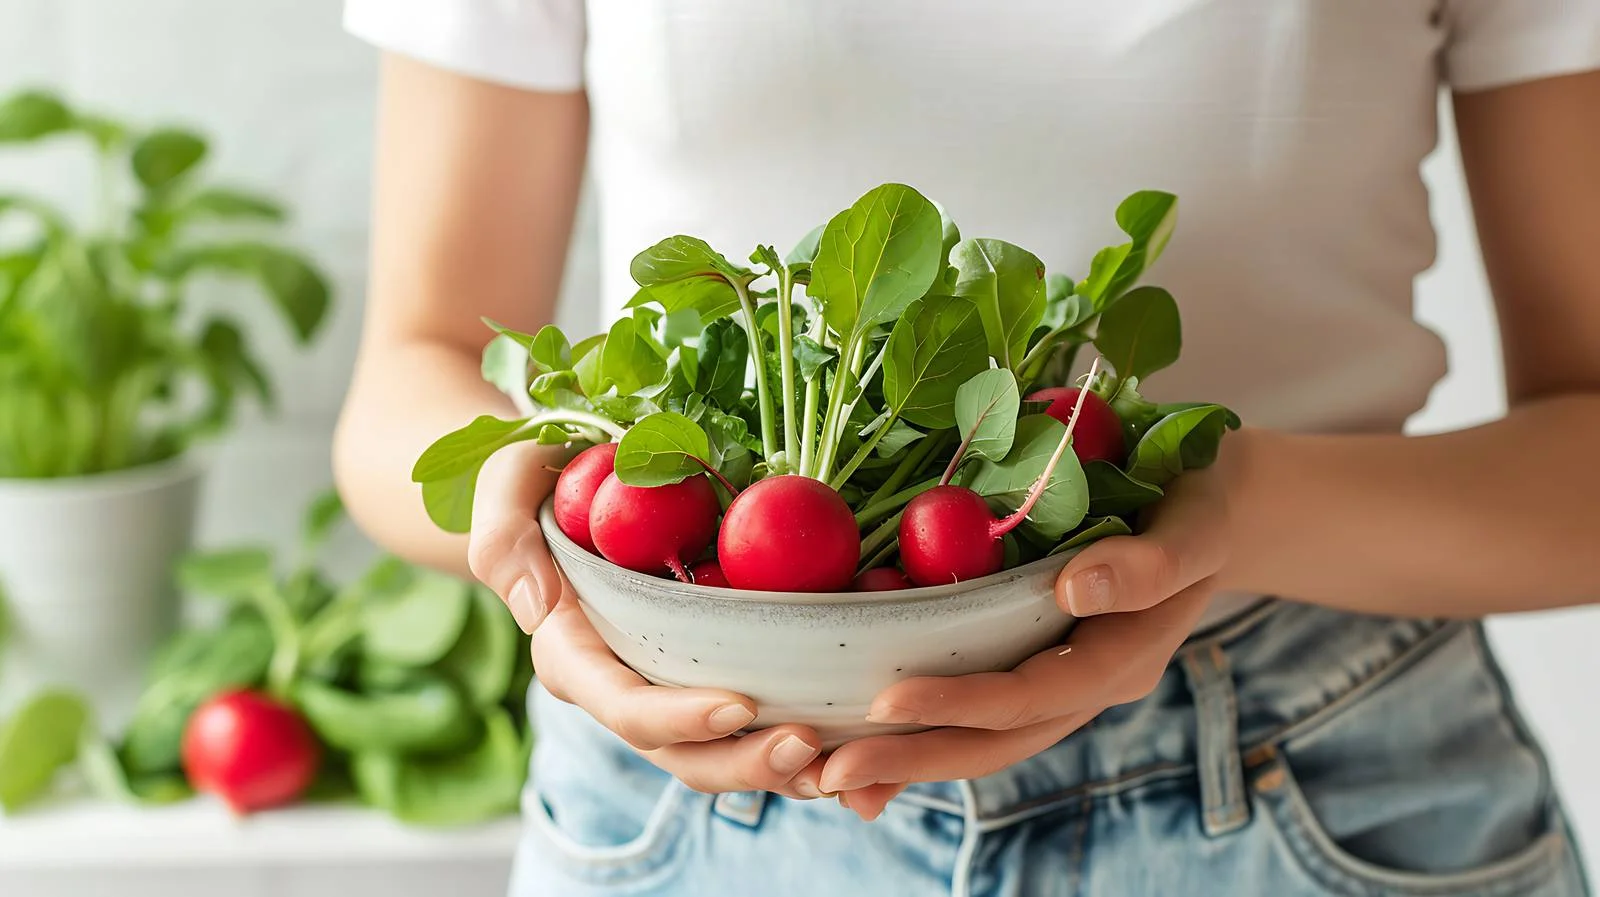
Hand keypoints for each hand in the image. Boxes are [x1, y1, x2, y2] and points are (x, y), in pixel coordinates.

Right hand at [466, 441, 830, 798]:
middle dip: (743, 762)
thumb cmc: (542, 478)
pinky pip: (756, 724)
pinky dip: (802, 742)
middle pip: (683, 754)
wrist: (572, 483)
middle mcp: (624, 687)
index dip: (680, 717)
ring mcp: (671, 689)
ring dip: (781, 769)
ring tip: (843, 766)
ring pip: (725, 755)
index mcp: (575, 656)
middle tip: (809, 746)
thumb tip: (541, 608)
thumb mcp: (508, 485)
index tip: (740, 705)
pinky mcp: (710, 675)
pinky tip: (854, 744)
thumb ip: (505, 540)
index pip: (625, 705)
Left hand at [820, 458, 1235, 820]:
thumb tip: (1076, 587)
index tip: (886, 702)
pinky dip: (927, 731)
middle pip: (997, 740)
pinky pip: (981, 711)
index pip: (1032, 694)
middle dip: (914, 760)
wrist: (1216, 511)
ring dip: (911, 761)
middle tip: (832, 775)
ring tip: (832, 779)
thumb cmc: (1201, 504)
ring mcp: (1063, 682)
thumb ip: (1149, 564)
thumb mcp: (1195, 523)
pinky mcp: (1039, 664)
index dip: (959, 702)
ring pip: (984, 739)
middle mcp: (1088, 685)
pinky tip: (868, 741)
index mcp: (1124, 658)